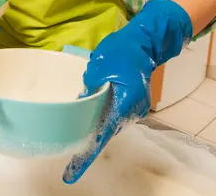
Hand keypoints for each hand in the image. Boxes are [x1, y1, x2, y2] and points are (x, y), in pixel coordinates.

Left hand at [63, 0, 192, 183]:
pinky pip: (116, 115)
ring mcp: (136, 110)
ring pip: (111, 123)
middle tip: (72, 139)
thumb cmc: (120, 51)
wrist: (143, 43)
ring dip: (98, 121)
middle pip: (107, 130)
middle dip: (90, 134)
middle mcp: (133, 111)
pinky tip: (98, 104)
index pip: (103, 134)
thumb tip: (79, 105)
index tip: (72, 172)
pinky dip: (106, 114)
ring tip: (86, 111)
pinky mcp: (135, 106)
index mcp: (125, 102)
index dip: (87, 154)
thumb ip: (89, 88)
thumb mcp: (98, 66)